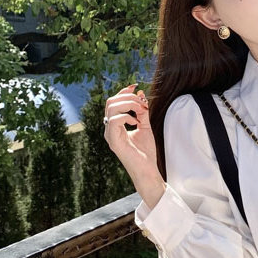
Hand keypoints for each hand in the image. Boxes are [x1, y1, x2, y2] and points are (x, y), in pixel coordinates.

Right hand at [104, 84, 163, 202]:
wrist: (147, 170)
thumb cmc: (145, 152)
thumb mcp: (145, 126)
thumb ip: (142, 112)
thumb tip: (140, 94)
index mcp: (115, 125)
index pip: (113, 102)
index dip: (123, 92)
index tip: (136, 87)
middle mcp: (109, 129)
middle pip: (110, 102)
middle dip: (127, 97)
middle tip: (142, 103)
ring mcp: (110, 135)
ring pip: (111, 108)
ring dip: (129, 105)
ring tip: (141, 111)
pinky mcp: (113, 141)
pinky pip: (114, 121)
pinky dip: (127, 117)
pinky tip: (136, 123)